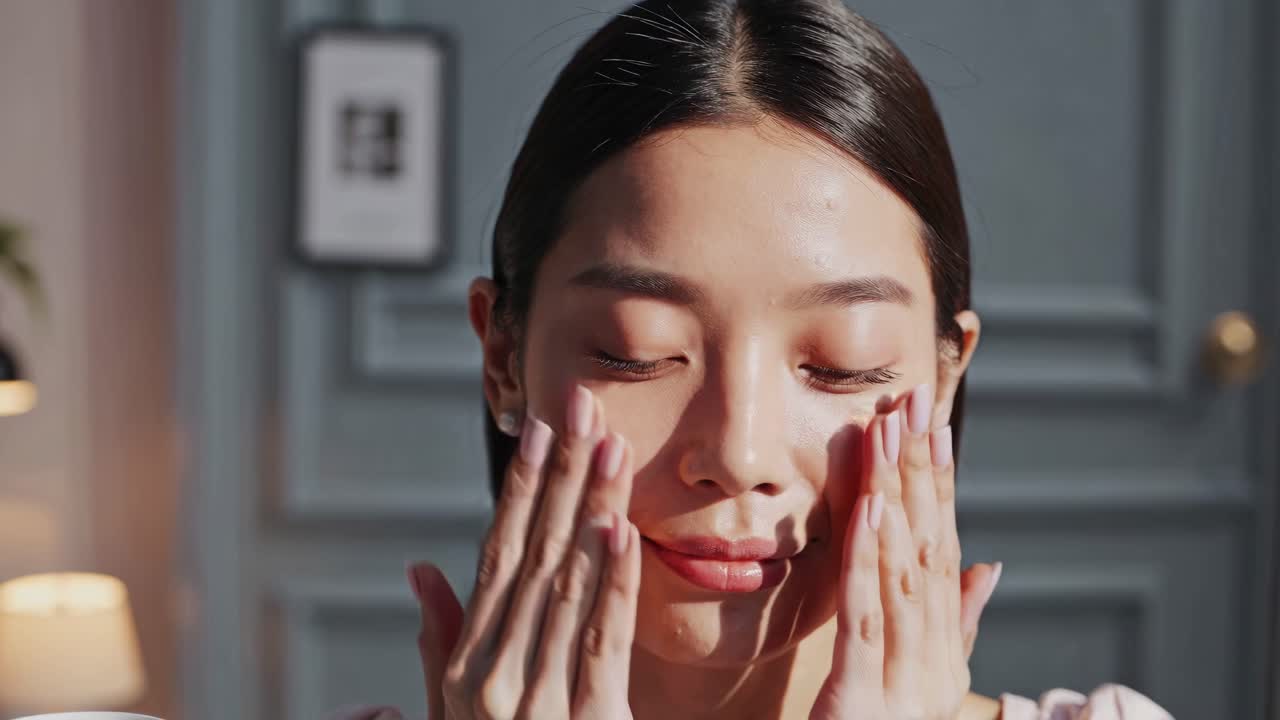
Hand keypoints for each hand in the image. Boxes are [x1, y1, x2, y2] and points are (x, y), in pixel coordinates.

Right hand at [409, 385, 640, 718]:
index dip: (521, 488)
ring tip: (609, 444)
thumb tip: (420, 567)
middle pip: (534, 553)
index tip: (540, 428)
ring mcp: (536, 700)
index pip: (497, 554)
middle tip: (580, 403)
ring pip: (568, 585)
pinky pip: (599, 643)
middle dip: (560, 474)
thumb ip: (436, 642)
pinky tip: (618, 531)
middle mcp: (493, 672)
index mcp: (466, 663)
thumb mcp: (446, 713)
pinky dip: (609, 584)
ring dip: (590, 509)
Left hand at [810, 384, 1001, 719]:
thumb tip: (989, 565)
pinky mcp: (862, 700)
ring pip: (903, 572)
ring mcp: (904, 682)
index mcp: (943, 653)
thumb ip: (957, 625)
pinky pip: (868, 619)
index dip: (940, 485)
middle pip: (929, 549)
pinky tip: (868, 509)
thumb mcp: (920, 682)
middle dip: (921, 472)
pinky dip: (869, 561)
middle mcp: (934, 662)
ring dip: (896, 496)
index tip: (936, 423)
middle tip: (916, 401)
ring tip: (891, 433)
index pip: (943, 552)